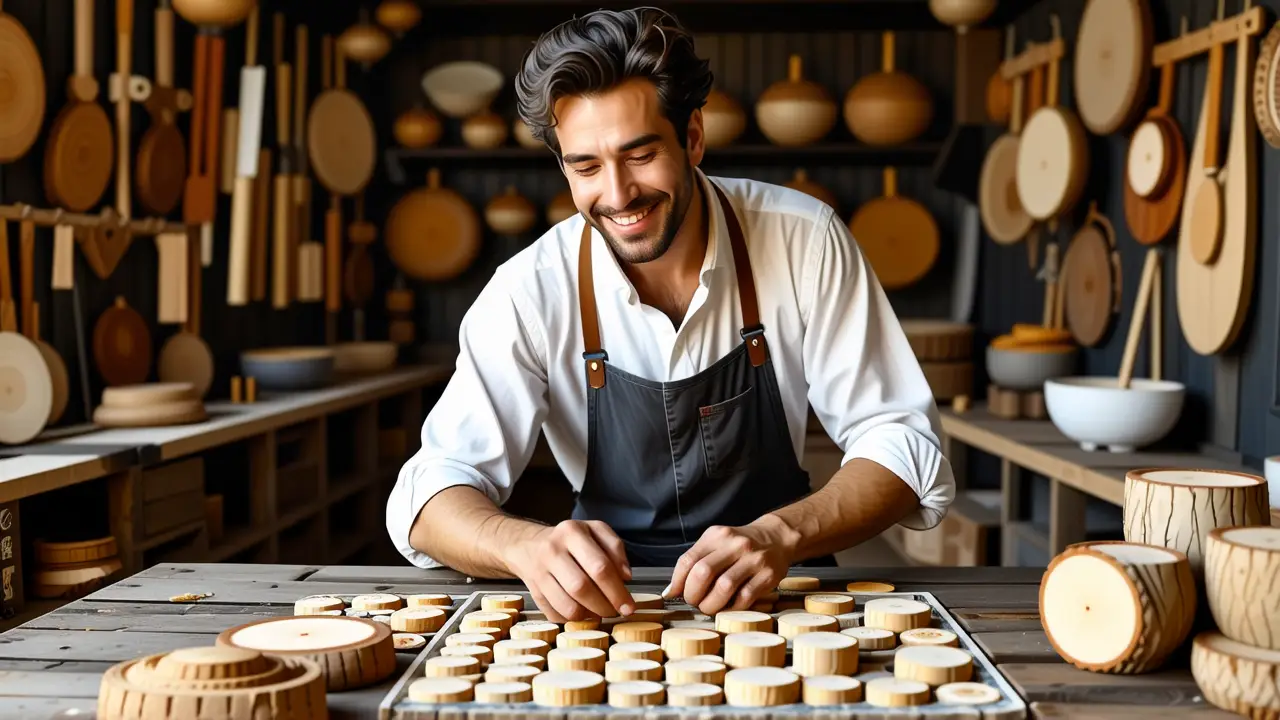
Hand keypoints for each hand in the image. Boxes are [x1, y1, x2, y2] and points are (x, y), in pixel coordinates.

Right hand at [502, 519, 633, 622]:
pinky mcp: (533, 593)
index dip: (617, 591)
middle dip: (604, 606)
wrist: (528, 545)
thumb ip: (615, 548)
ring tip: (599, 611)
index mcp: (572, 532)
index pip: (599, 567)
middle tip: (615, 611)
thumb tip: (625, 576)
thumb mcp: (594, 531)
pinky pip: (556, 615)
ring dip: (589, 615)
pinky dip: (573, 619)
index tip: (628, 606)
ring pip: (568, 606)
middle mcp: (552, 551)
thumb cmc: (568, 540)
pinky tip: (581, 611)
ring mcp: (539, 573)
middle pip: (582, 588)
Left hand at [664, 517, 798, 614]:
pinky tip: (728, 607)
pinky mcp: (768, 575)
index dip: (677, 582)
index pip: (688, 560)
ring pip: (724, 587)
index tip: (674, 594)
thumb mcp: (716, 544)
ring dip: (711, 604)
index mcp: (717, 535)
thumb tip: (670, 591)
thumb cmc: (740, 546)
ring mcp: (753, 559)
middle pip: (703, 573)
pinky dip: (731, 608)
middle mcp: (735, 544)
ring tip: (709, 607)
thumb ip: (694, 563)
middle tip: (693, 601)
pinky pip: (744, 598)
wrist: (777, 538)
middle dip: (693, 594)